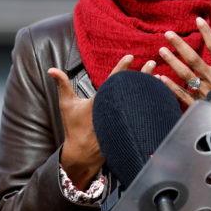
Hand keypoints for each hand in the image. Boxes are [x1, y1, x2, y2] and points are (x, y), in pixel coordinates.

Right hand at [49, 55, 156, 189]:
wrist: (83, 154)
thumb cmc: (75, 128)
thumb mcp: (66, 105)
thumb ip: (62, 85)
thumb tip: (51, 69)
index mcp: (100, 101)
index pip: (114, 80)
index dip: (122, 67)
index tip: (131, 56)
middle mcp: (113, 110)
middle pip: (131, 90)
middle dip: (143, 75)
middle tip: (152, 62)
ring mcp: (121, 120)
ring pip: (138, 102)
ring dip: (149, 89)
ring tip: (159, 77)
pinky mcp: (126, 129)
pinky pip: (140, 115)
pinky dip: (149, 105)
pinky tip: (158, 98)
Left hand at [157, 16, 210, 107]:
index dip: (207, 33)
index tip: (198, 20)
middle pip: (194, 59)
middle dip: (180, 46)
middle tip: (168, 34)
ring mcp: (203, 93)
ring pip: (184, 74)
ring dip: (171, 62)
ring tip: (160, 50)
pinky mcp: (198, 104)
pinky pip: (181, 95)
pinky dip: (169, 86)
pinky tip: (158, 77)